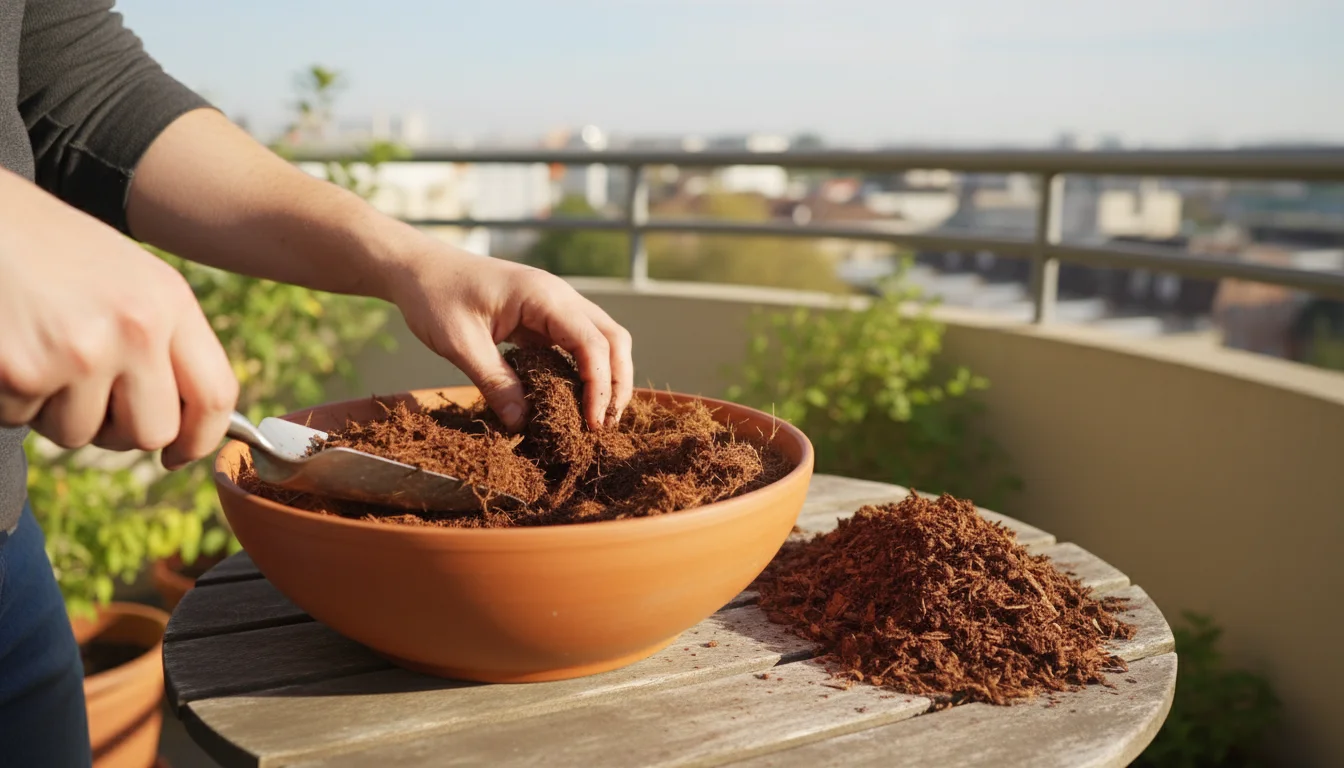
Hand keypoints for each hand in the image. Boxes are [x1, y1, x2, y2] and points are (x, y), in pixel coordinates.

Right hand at [0, 170, 237, 468]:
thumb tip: (183, 426)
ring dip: (57, 410)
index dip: (201, 438)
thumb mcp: (130, 278)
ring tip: (40, 352)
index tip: (180, 453)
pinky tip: (8, 349)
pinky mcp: (23, 372)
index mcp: (169, 302)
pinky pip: (23, 419)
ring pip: (81, 434)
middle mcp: (134, 329)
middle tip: (89, 395)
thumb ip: (165, 342)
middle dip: (118, 429)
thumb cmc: (50, 249)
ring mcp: (79, 352)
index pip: (215, 395)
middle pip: (150, 432)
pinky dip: (12, 398)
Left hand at [383, 243, 632, 431]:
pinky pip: (578, 342)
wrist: (417, 267)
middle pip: (613, 338)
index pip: (592, 344)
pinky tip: (575, 397)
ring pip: (602, 339)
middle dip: (617, 382)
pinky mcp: (543, 315)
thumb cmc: (435, 297)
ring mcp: (554, 304)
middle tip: (606, 425)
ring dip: (608, 375)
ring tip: (599, 416)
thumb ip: (495, 383)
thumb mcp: (460, 344)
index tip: (591, 423)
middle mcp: (559, 296)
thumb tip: (523, 424)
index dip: (599, 386)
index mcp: (543, 297)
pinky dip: (586, 369)